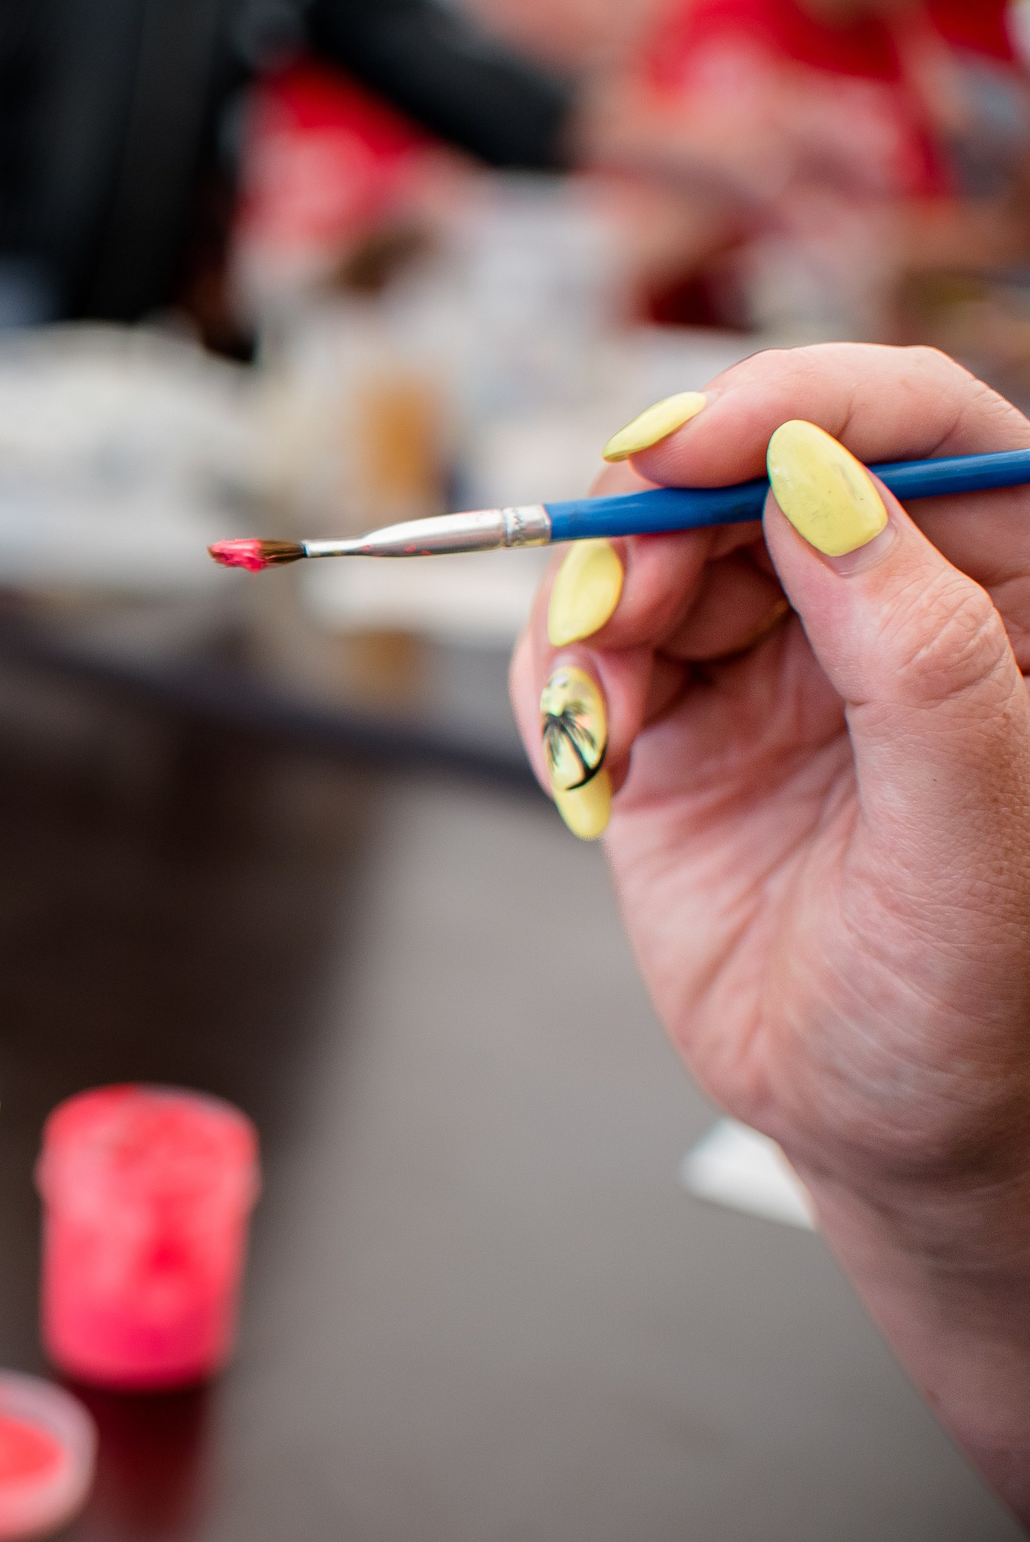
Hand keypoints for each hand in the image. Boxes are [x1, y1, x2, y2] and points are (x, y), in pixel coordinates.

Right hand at [510, 343, 1029, 1514]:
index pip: (922, 429)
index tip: (702, 444)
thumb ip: (920, 649)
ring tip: (599, 716)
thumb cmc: (978, 1005)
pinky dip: (557, 686)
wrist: (883, 1134)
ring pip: (651, 555)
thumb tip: (818, 482)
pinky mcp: (679, 727)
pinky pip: (584, 650)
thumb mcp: (973, 832)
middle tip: (616, 606)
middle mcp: (884, 612)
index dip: (805, 407)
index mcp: (1007, 601)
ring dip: (594, 613)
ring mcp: (775, 666)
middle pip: (750, 479)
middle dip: (661, 524)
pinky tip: (589, 762)